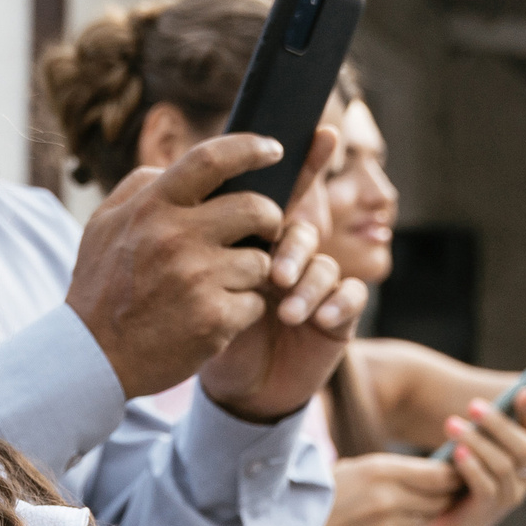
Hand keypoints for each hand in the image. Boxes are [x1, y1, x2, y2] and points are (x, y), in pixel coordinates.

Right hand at [65, 132, 299, 398]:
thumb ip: (143, 186)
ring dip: (252, 272)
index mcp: (152, 207)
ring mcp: (197, 280)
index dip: (250, 148)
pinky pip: (255, 304)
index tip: (274, 149)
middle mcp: (176, 237)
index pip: (211, 159)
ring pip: (262, 262)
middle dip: (271, 218)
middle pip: (257, 209)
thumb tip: (178, 165)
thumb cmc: (102, 286)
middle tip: (265, 230)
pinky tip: (216, 315)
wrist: (93, 356)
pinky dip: (243, 310)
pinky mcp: (214, 320)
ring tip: (224, 284)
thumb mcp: (105, 224)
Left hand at [195, 126, 366, 422]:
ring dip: (308, 283)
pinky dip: (336, 303)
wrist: (231, 392)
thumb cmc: (209, 334)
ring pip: (327, 263)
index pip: (283, 193)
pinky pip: (351, 297)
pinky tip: (317, 318)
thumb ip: (191, 241)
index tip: (322, 134)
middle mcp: (292, 255)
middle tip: (274, 273)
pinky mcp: (337, 317)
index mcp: (258, 241)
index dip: (308, 162)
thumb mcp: (191, 284)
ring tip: (286, 311)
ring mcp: (317, 285)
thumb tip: (175, 188)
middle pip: (305, 227)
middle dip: (293, 245)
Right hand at [310, 453, 463, 525]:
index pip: (438, 472)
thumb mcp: (356, 469)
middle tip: (456, 489)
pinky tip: (405, 518)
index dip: (454, 473)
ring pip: (430, 515)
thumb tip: (430, 470)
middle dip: (451, 493)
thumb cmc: (325, 493)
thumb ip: (392, 471)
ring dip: (435, 509)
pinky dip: (414, 524)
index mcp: (380, 469)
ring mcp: (387, 522)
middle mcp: (388, 495)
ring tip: (433, 502)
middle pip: (441, 495)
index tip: (458, 471)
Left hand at [403, 392, 525, 525]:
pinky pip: (486, 486)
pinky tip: (456, 453)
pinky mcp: (490, 510)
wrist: (451, 525)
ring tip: (451, 425)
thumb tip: (503, 393)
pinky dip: (471, 467)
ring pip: (502, 464)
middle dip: (499, 424)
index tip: (523, 390)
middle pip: (523, 448)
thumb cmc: (465, 480)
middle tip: (473, 405)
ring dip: (477, 441)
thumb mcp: (480, 451)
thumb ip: (491, 430)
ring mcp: (511, 496)